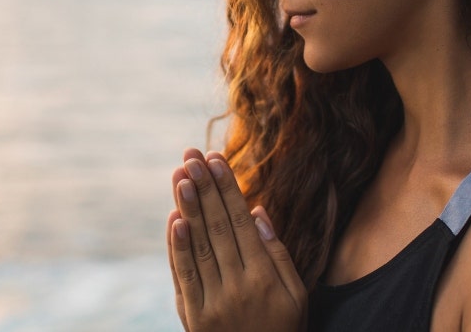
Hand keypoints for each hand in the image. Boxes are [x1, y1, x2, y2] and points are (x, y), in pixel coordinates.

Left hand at [166, 148, 306, 331]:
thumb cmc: (283, 331)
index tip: (216, 160)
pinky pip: (184, 275)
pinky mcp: (194, 317)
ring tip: (180, 176)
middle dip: (204, 188)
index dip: (227, 189)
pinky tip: (174, 219)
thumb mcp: (296, 295)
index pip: (242, 222)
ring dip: (188, 208)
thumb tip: (259, 211)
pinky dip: (177, 247)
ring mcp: (214, 302)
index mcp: (266, 278)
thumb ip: (278, 253)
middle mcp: (239, 286)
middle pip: (219, 227)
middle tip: (192, 156)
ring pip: (199, 246)